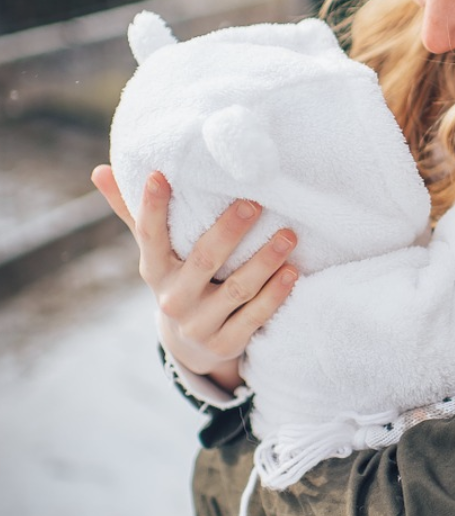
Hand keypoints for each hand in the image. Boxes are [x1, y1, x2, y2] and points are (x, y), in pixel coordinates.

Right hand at [91, 165, 298, 390]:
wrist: (192, 345)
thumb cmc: (177, 279)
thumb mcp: (156, 252)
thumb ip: (134, 213)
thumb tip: (100, 170)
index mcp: (154, 270)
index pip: (149, 235)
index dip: (151, 207)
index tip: (159, 175)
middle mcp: (174, 298)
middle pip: (203, 260)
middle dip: (229, 231)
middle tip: (254, 203)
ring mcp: (200, 324)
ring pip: (237, 289)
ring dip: (265, 261)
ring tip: (288, 235)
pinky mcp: (226, 343)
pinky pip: (254, 317)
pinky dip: (275, 294)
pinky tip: (292, 272)